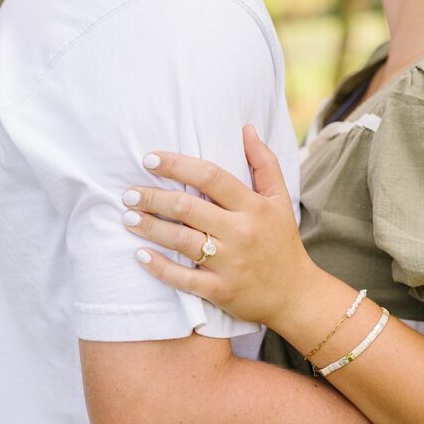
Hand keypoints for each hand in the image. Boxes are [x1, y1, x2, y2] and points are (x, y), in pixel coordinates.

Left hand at [121, 125, 321, 328]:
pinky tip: (140, 254)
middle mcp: (240, 233)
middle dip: (152, 197)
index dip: (177, 165)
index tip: (150, 159)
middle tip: (129, 193)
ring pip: (180, 240)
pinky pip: (183, 278)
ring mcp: (230, 263)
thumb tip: (246, 128)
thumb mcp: (280, 199)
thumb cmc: (282, 242)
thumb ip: (264, 162)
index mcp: (253, 207)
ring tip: (128, 217)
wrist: (295, 294)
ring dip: (149, 227)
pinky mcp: (220, 290)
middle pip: (187, 208)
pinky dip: (159, 266)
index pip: (210, 177)